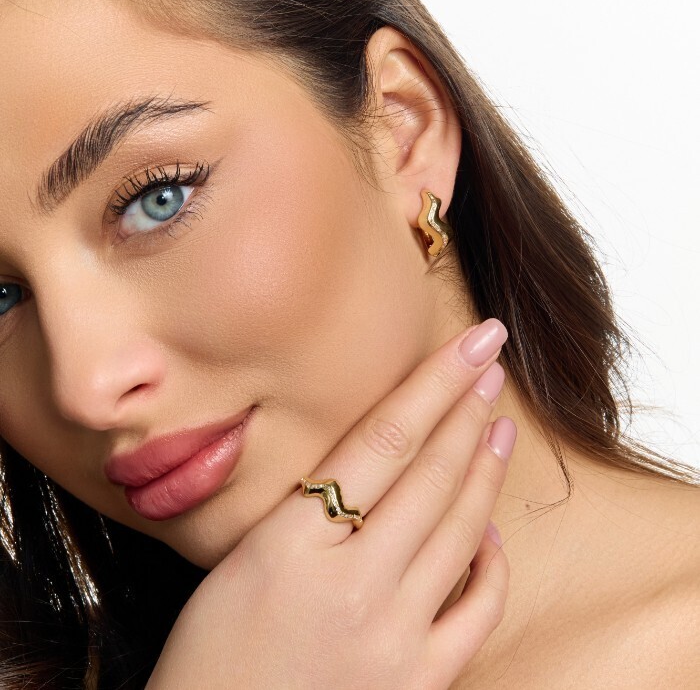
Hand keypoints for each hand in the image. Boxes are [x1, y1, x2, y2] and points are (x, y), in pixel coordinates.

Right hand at [146, 318, 515, 689]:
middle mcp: (350, 584)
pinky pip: (477, 610)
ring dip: (486, 468)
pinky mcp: (418, 681)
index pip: (382, 439)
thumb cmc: (213, 652)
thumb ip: (307, 508)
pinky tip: (491, 529)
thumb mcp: (242, 557)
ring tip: (498, 425)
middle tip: (491, 364)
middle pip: (429, 473)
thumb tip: (377, 460)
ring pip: (460, 529)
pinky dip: (492, 563)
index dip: (434, 382)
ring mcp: (392, 636)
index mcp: (291, 543)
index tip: (473, 343)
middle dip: (467, 408)